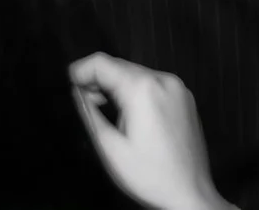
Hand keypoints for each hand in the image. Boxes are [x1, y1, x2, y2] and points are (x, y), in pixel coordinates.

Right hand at [71, 54, 233, 209]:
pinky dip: (137, 92)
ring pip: (137, 74)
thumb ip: (89, 113)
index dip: (80, 71)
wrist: (190, 194)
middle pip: (120, 66)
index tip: (68, 86)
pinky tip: (130, 115)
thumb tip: (76, 91)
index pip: (102, 63)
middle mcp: (163, 79)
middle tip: (83, 102)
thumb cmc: (149, 176)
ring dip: (117, 86)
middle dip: (98, 80)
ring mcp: (178, 88)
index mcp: (143, 88)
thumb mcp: (110, 147)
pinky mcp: (185, 98)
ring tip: (104, 110)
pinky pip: (154, 85)